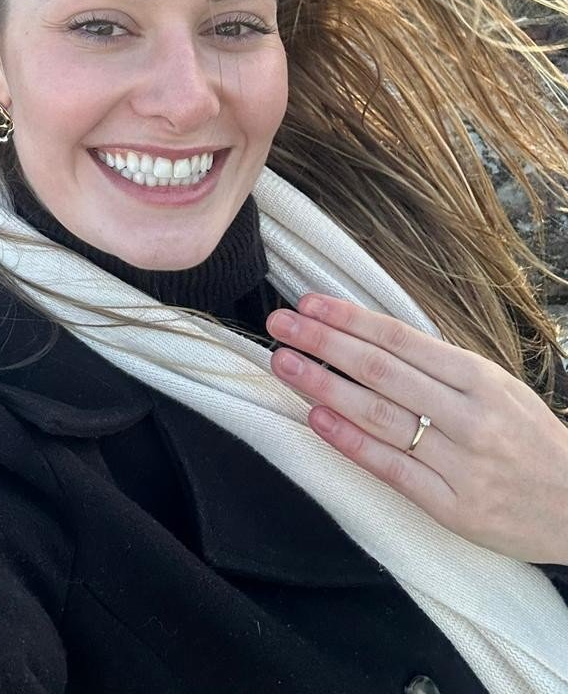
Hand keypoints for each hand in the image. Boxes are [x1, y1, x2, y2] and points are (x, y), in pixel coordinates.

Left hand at [267, 293, 567, 563]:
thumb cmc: (530, 438)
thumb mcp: (497, 386)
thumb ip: (439, 366)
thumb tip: (369, 337)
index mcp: (479, 377)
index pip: (399, 338)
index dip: (349, 319)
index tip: (307, 303)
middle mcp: (468, 415)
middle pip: (381, 370)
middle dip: (323, 343)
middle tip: (279, 324)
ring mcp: (460, 461)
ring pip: (379, 415)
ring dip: (324, 386)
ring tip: (284, 364)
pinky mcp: (452, 505)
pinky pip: (391, 468)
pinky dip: (350, 441)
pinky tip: (317, 418)